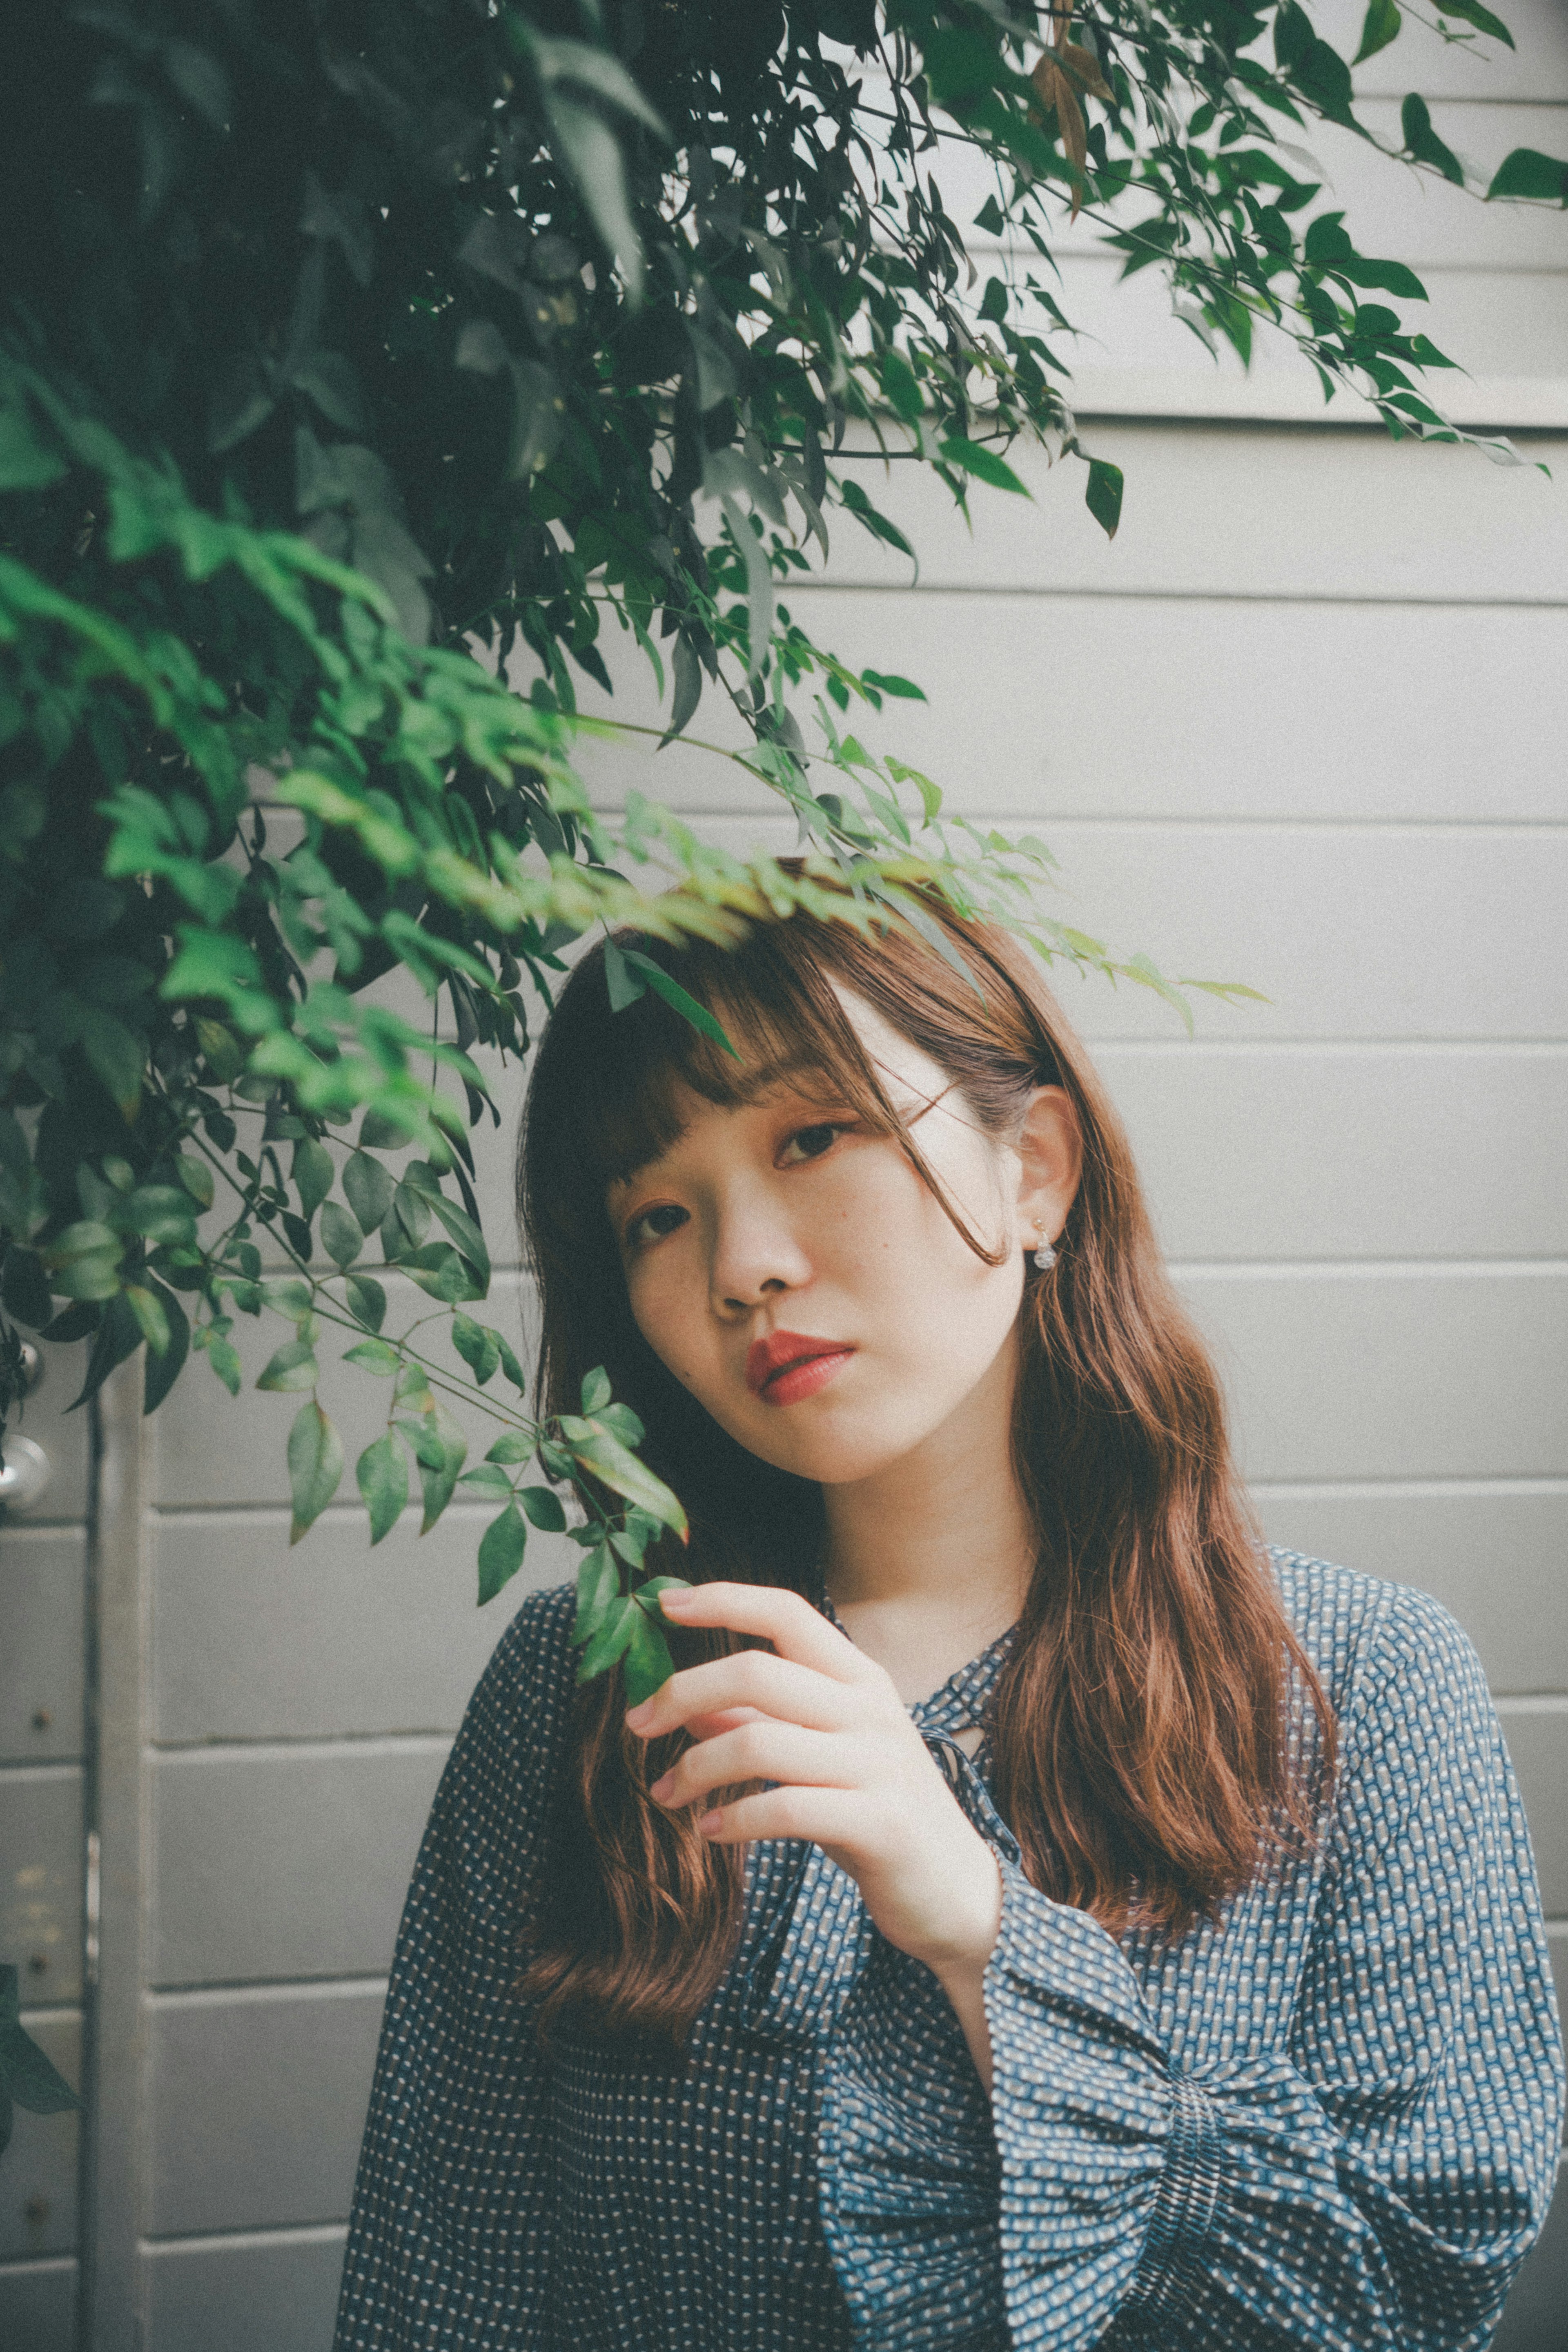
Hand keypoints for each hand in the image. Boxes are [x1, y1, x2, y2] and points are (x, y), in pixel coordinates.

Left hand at [625, 1582, 1003, 1988]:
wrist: (956, 1891)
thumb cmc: (876, 1813)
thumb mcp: (819, 1756)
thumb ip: (758, 1724)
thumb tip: (686, 1705)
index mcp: (859, 1679)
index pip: (788, 1612)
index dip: (725, 1601)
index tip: (664, 1603)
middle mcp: (871, 1709)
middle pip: (757, 1671)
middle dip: (682, 1692)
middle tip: (638, 1724)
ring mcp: (878, 1764)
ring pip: (759, 1742)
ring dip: (696, 1768)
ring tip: (668, 1794)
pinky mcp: (879, 1823)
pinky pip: (784, 1808)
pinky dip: (733, 1820)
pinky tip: (711, 1832)